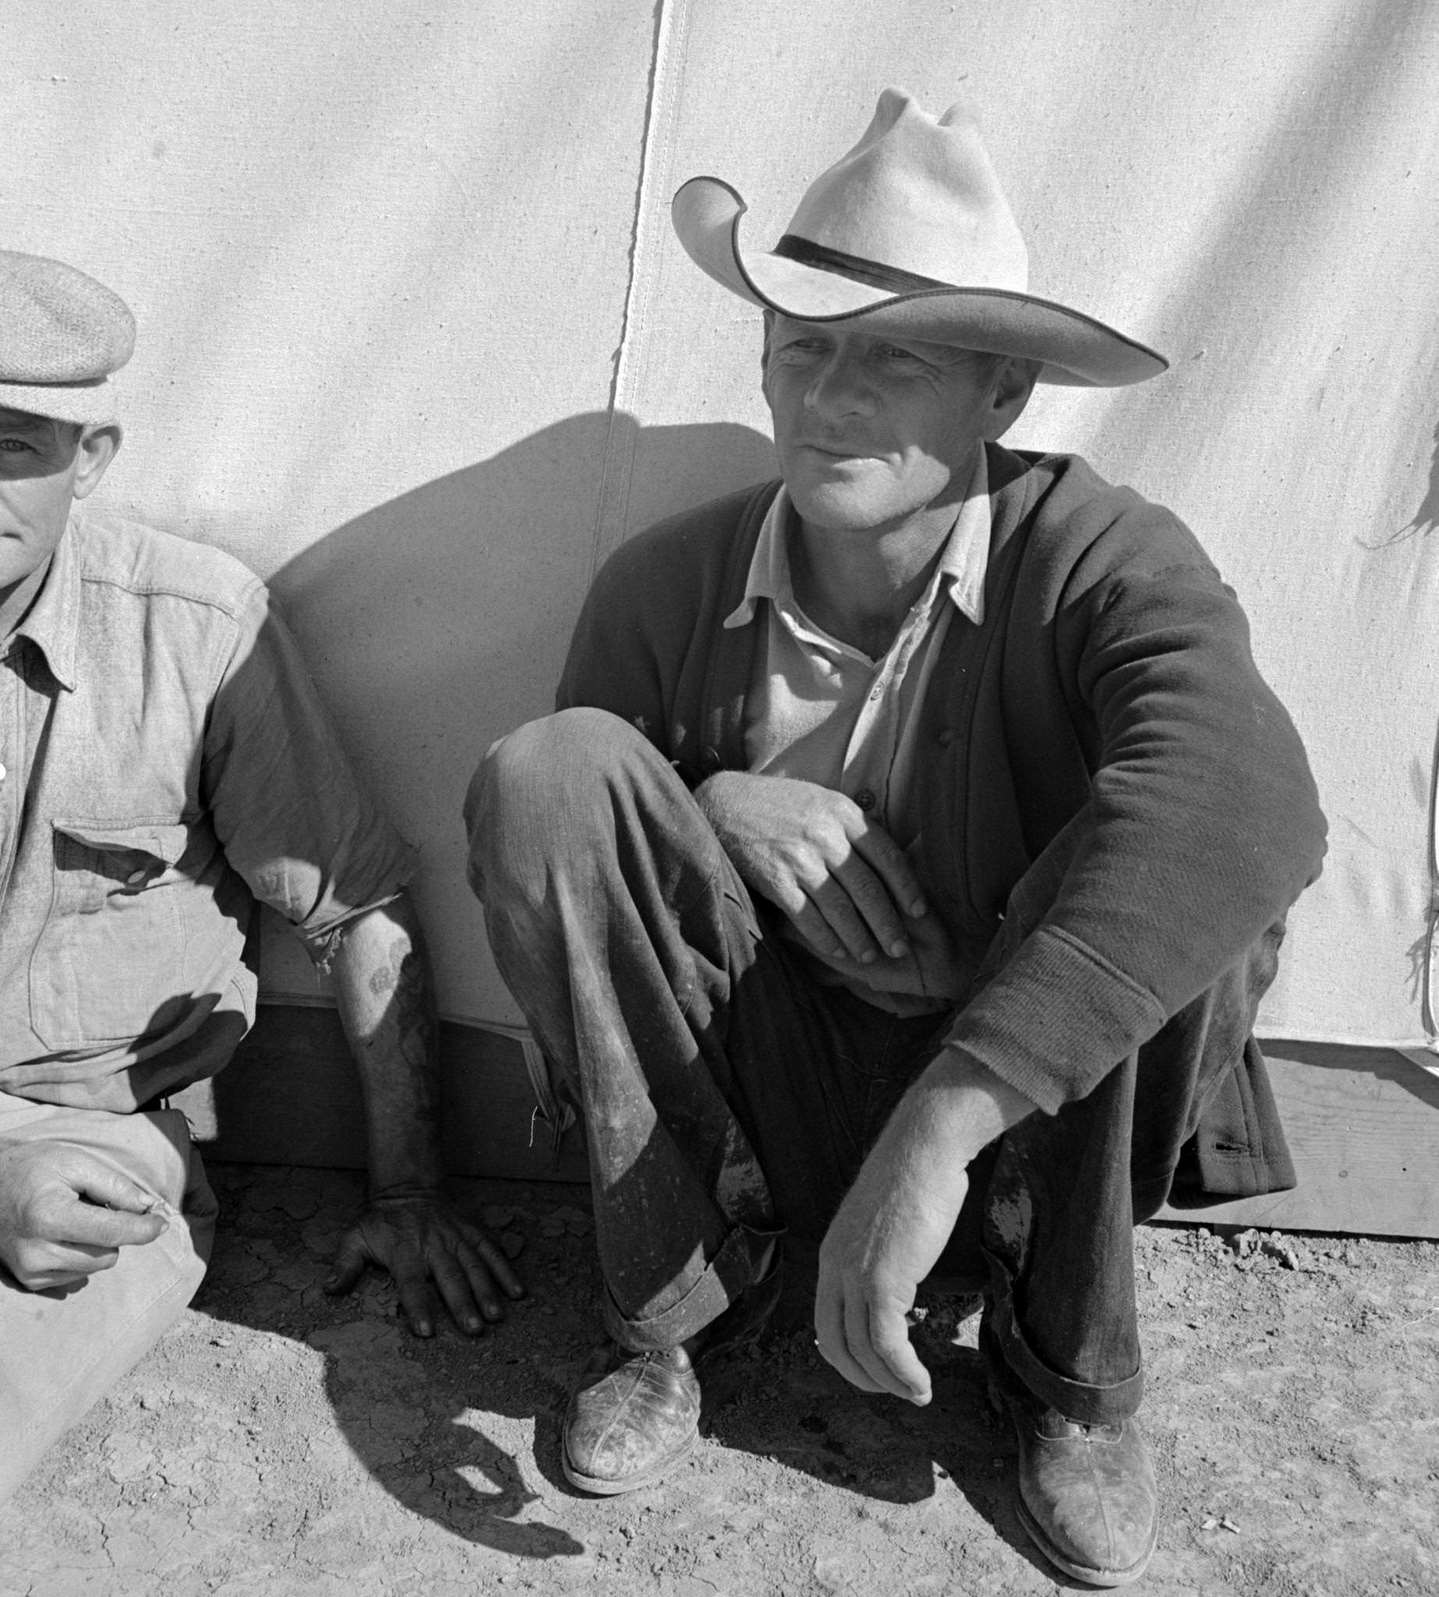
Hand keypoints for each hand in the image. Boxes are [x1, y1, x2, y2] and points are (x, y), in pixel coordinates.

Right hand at [0, 1141, 167, 1290]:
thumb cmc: (34, 1168)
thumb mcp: (76, 1162)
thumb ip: (115, 1185)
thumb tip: (148, 1208)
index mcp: (49, 1217)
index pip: (111, 1232)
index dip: (143, 1229)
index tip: (163, 1223)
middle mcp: (37, 1251)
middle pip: (109, 1255)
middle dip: (116, 1232)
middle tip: (96, 1206)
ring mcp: (31, 1271)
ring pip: (96, 1267)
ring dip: (99, 1244)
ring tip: (75, 1218)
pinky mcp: (30, 1282)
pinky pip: (78, 1275)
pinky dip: (81, 1255)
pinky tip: (63, 1235)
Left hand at [325, 1189, 524, 1336]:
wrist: (409, 1186)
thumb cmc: (381, 1221)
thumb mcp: (355, 1238)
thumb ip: (344, 1264)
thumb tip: (328, 1289)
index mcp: (404, 1251)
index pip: (411, 1283)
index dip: (418, 1306)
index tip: (426, 1331)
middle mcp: (433, 1246)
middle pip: (450, 1277)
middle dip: (463, 1303)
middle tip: (474, 1329)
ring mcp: (456, 1238)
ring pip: (475, 1266)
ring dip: (487, 1291)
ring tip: (496, 1315)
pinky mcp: (472, 1232)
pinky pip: (491, 1251)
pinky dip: (505, 1269)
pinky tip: (517, 1291)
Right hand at [696, 771, 928, 964]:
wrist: (724, 803)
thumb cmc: (779, 806)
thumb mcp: (822, 802)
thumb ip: (852, 828)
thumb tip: (889, 864)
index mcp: (843, 813)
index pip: (888, 855)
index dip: (908, 887)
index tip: (919, 913)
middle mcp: (825, 834)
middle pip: (867, 887)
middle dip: (888, 923)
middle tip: (901, 948)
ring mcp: (798, 856)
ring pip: (839, 907)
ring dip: (859, 937)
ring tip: (870, 956)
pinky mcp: (772, 876)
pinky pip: (806, 915)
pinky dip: (824, 937)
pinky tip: (836, 950)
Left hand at [814, 1056, 1034, 1402]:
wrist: (923, 1149)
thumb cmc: (915, 1177)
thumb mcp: (885, 1222)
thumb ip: (882, 1253)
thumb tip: (901, 1277)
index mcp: (832, 1255)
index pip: (826, 1322)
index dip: (849, 1355)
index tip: (877, 1369)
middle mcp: (834, 1268)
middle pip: (836, 1344)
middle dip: (865, 1377)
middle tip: (897, 1391)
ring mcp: (855, 1275)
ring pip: (865, 1351)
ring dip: (892, 1383)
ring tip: (918, 1394)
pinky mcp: (882, 1280)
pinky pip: (888, 1344)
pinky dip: (904, 1372)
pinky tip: (922, 1383)